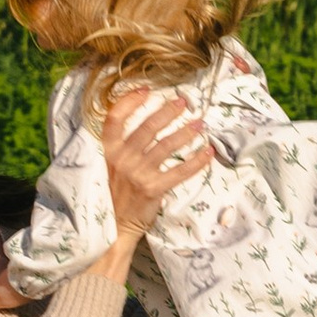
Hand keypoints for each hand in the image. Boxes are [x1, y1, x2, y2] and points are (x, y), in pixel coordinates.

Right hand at [97, 82, 213, 246]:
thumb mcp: (111, 165)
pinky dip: (196, 160)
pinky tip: (208, 152)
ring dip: (186, 132)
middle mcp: (122, 159)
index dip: (129, 101)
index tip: (146, 90)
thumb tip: (148, 121)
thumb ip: (122, 145)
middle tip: (184, 102)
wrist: (116, 226)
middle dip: (168, 111)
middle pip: (147, 127)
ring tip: (200, 124)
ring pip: (166, 145)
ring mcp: (138, 174)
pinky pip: (180, 170)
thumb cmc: (117, 192)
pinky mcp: (154, 189)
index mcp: (109, 151)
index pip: (114, 119)